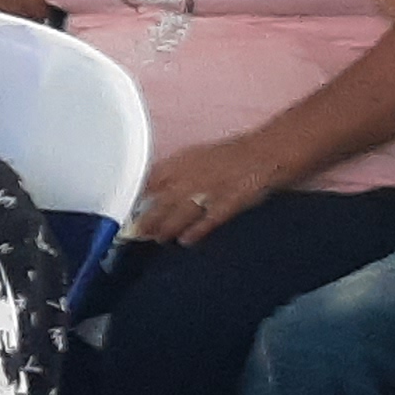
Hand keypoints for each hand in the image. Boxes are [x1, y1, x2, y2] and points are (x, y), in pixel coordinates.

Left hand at [133, 135, 302, 245]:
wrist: (267, 152)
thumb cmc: (232, 154)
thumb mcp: (197, 157)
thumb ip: (176, 171)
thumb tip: (153, 187)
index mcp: (182, 162)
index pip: (151, 181)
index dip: (139, 197)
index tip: (127, 209)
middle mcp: (191, 176)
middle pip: (161, 202)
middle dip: (147, 219)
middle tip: (135, 232)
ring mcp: (209, 191)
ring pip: (180, 214)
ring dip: (166, 228)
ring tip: (158, 238)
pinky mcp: (227, 204)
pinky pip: (207, 221)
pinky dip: (195, 232)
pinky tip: (186, 241)